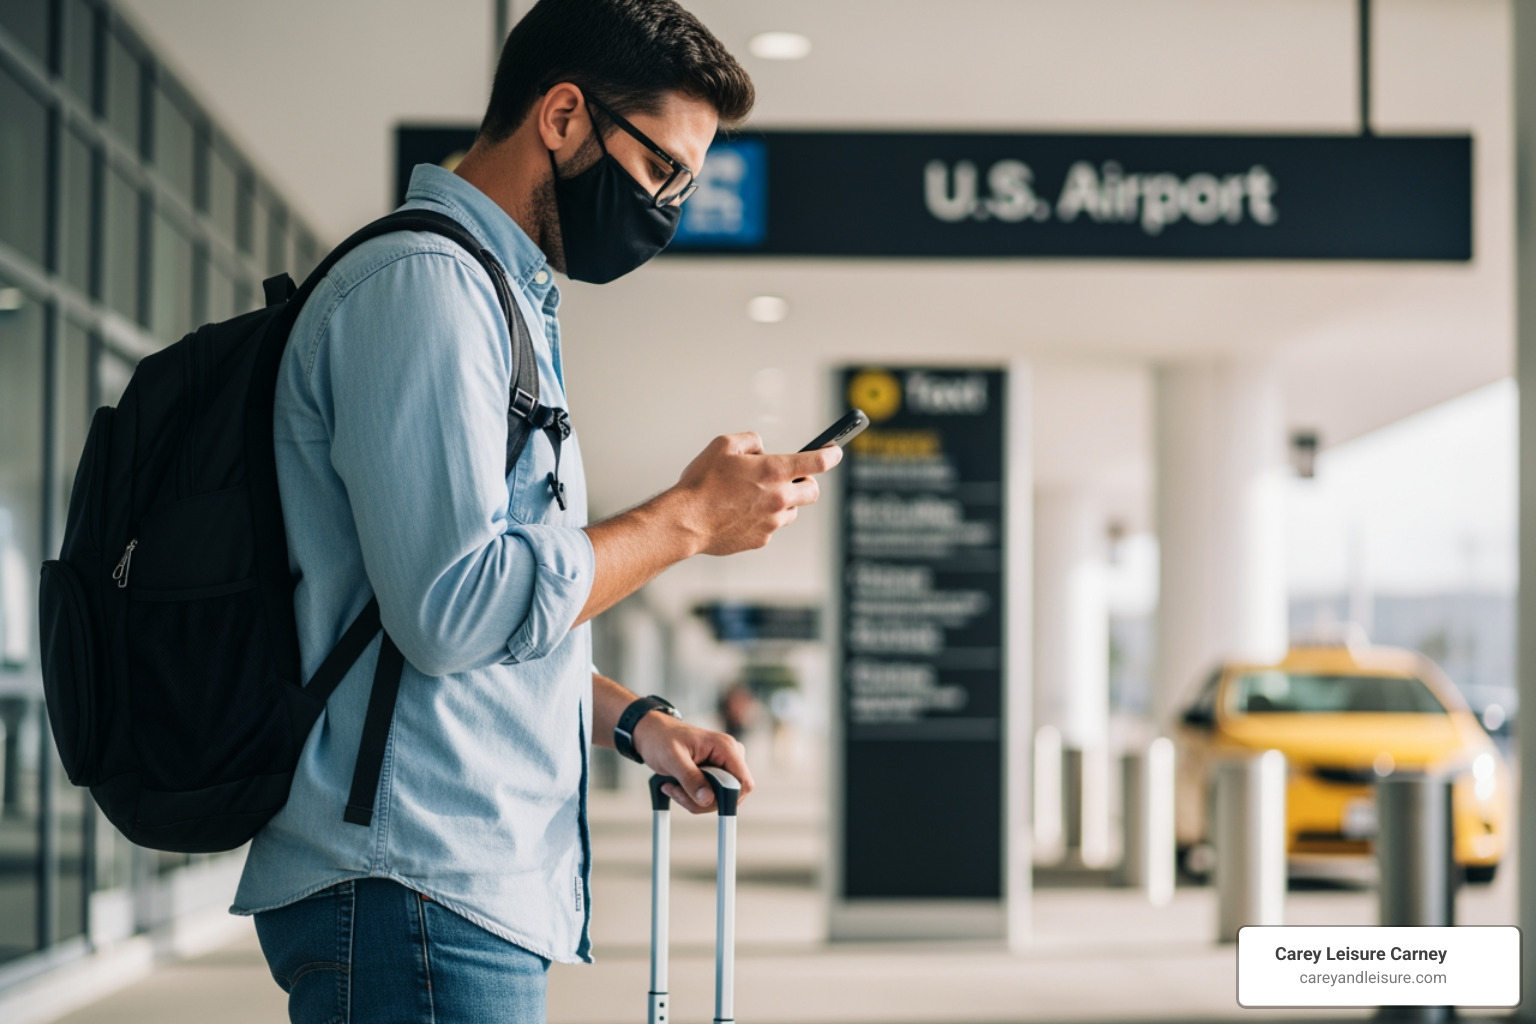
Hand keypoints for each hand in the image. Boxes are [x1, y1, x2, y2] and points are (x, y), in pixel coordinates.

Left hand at [631, 712, 753, 813]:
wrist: (652, 733)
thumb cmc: (661, 738)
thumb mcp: (672, 758)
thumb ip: (690, 778)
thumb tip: (707, 799)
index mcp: (725, 747)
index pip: (743, 782)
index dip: (728, 798)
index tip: (703, 802)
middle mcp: (729, 756)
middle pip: (730, 795)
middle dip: (703, 801)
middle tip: (677, 792)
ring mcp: (723, 764)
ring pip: (719, 798)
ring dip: (694, 800)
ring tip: (673, 787)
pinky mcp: (715, 773)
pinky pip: (711, 796)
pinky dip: (693, 797)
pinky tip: (678, 787)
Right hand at [669, 432, 841, 555]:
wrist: (685, 521)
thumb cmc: (701, 483)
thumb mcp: (724, 445)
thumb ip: (751, 441)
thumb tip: (762, 450)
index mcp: (773, 471)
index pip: (817, 462)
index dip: (831, 453)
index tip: (836, 451)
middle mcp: (779, 498)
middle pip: (812, 492)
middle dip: (807, 484)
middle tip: (793, 479)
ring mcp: (772, 522)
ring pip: (791, 511)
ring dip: (783, 502)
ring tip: (755, 497)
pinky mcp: (761, 540)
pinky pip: (771, 527)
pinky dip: (763, 519)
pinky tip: (740, 513)